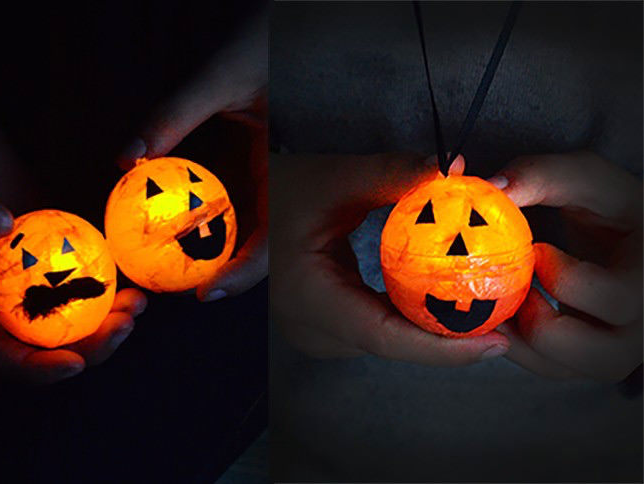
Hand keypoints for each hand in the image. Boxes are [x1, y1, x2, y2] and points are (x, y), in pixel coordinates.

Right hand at [0, 97, 145, 383]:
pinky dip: (113, 279)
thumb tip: (1, 223)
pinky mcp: (62, 251)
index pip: (1, 356)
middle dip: (93, 344)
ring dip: (112, 316)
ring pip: (79, 312)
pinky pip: (90, 273)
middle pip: (53, 342)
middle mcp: (10, 299)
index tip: (74, 363)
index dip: (36, 369)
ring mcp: (39, 277)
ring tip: (140, 303)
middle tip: (126, 325)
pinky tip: (138, 275)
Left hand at [119, 10, 267, 300]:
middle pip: (263, 248)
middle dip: (224, 275)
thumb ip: (175, 114)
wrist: (298, 30)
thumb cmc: (270, 45)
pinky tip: (187, 228)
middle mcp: (288, 184)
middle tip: (176, 289)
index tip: (206, 296)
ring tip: (176, 269)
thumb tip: (126, 159)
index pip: (274, 241)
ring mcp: (278, 180)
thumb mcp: (222, 78)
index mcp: (293, 171)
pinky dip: (215, 224)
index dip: (244, 276)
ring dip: (219, 254)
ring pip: (253, 231)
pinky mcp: (265, 170)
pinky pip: (243, 207)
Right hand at [271, 153, 511, 364]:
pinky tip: (444, 303)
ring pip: (386, 342)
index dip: (444, 347)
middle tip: (505, 320)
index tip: (497, 342)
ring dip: (432, 332)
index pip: (385, 337)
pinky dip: (411, 319)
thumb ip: (395, 175)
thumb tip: (458, 170)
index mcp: (307, 299)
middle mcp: (309, 329)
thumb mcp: (335, 179)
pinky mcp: (323, 326)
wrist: (246, 206)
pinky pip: (376, 330)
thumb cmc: (280, 189)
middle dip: (449, 341)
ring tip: (484, 314)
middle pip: (391, 345)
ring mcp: (314, 332)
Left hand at [489, 151, 641, 380]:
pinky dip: (513, 344)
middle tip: (520, 288)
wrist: (623, 241)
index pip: (616, 299)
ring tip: (506, 298)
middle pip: (597, 356)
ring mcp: (618, 350)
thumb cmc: (608, 207)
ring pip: (563, 369)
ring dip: (520, 338)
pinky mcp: (586, 359)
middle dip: (541, 323)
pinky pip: (545, 367)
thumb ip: (542, 175)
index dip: (565, 278)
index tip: (537, 249)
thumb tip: (491, 187)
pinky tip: (499, 310)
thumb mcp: (587, 180)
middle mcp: (643, 327)